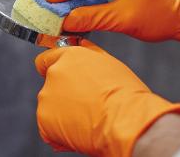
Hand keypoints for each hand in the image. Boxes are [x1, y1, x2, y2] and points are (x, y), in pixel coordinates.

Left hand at [35, 40, 179, 156]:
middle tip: (86, 101)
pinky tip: (84, 131)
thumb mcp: (107, 63)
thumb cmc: (128, 92)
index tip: (62, 73)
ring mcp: (48, 98)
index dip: (56, 64)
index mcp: (68, 56)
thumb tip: (75, 48)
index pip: (46, 54)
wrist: (132, 121)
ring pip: (51, 104)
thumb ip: (86, 56)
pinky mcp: (46, 121)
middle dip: (63, 89)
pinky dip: (61, 130)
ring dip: (63, 110)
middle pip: (49, 80)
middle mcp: (53, 74)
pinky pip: (50, 127)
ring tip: (90, 118)